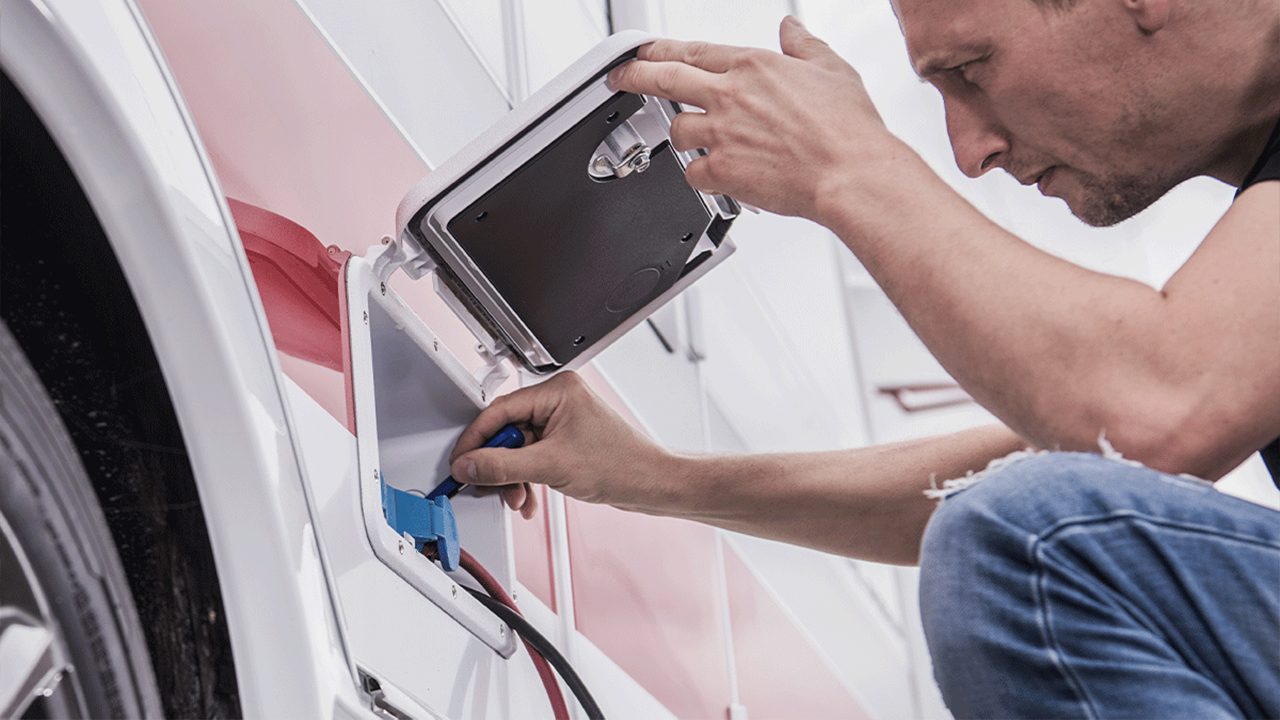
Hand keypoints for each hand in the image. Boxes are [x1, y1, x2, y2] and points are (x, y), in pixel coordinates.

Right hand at [449, 372, 671, 517]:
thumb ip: (502, 466)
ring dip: (513, 478)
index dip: (476, 439)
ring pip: (519, 449)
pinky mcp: (566, 441)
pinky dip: (527, 480)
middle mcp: (559, 400)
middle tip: (489, 485)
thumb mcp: (550, 466)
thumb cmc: (620, 464)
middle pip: (507, 431)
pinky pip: (533, 458)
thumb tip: (470, 466)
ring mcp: (563, 421)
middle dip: (499, 465)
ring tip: (517, 498)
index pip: (499, 410)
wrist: (651, 484)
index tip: (462, 462)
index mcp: (557, 390)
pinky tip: (529, 498)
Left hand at [608, 16, 897, 222]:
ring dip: (684, 136)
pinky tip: (717, 176)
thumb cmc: (848, 129)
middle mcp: (730, 95)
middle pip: (664, 79)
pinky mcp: (722, 171)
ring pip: (677, 130)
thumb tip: (792, 30)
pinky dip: (702, 176)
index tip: (647, 51)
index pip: (693, 50)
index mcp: (753, 65)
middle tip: (620, 77)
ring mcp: (722, 133)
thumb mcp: (832, 70)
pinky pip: (693, 173)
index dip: (662, 50)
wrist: (851, 173)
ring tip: (700, 142)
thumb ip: (805, 46)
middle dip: (634, 76)